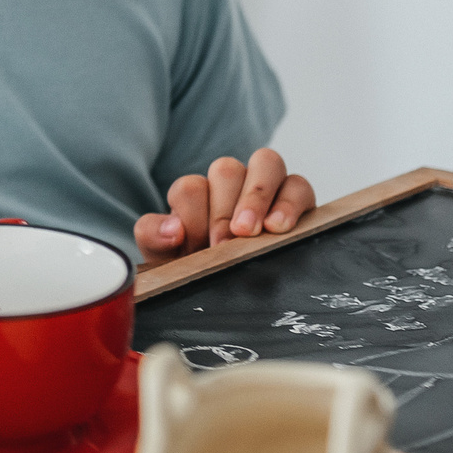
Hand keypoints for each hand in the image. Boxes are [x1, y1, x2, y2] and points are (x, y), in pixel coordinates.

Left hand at [135, 148, 313, 266]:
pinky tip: (280, 227)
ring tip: (258, 230)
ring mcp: (265, 187)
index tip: (195, 247)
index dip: (193, 216)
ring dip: (258, 196)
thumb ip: (153, 236)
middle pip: (227, 170)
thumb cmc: (195, 267)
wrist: (226, 289)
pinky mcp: (296, 200)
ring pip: (266, 163)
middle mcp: (229, 185)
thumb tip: (173, 227)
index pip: (190, 189)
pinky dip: (290, 203)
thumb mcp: (163, 257)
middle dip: (225, 209)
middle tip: (226, 241)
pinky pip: (299, 185)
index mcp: (195, 195)